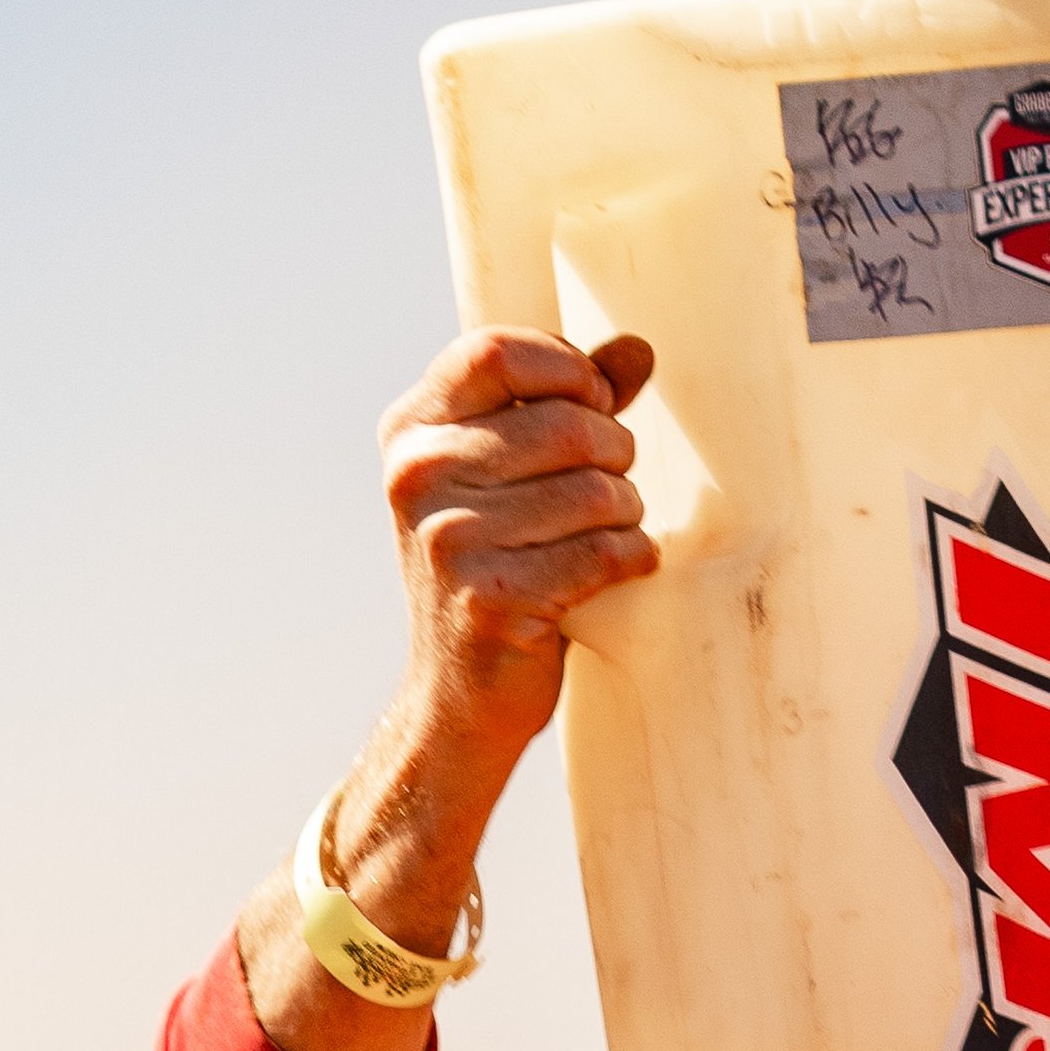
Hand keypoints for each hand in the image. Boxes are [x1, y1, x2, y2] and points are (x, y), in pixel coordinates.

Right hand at [380, 325, 657, 789]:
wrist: (460, 698)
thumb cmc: (497, 573)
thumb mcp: (510, 479)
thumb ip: (566, 407)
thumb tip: (637, 351)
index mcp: (413, 431)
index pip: (499, 352)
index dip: (569, 370)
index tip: (596, 404)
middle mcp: (419, 477)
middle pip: (566, 424)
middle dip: (615, 452)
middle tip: (616, 487)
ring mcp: (450, 539)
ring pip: (594, 490)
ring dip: (627, 511)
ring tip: (616, 531)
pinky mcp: (492, 598)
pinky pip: (603, 552)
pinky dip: (633, 557)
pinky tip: (626, 568)